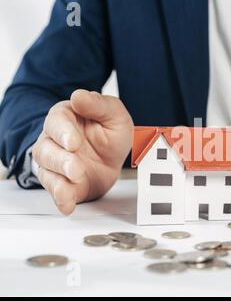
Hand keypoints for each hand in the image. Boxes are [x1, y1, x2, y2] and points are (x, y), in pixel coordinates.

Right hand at [32, 89, 132, 213]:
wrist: (113, 159)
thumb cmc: (110, 134)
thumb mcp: (114, 115)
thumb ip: (99, 105)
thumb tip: (78, 96)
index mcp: (65, 119)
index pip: (56, 122)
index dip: (63, 133)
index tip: (73, 142)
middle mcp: (55, 141)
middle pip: (46, 149)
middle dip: (61, 160)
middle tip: (76, 167)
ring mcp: (55, 164)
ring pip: (47, 171)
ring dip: (59, 179)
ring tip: (76, 180)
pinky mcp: (62, 184)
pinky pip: (55, 192)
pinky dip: (61, 199)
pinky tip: (68, 204)